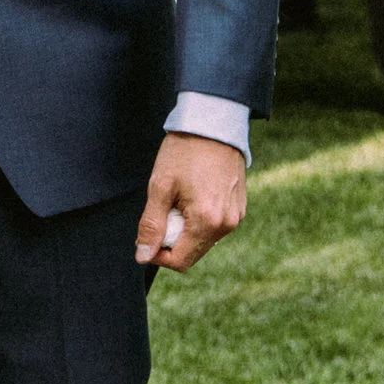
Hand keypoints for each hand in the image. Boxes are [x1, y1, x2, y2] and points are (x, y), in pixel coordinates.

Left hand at [135, 132, 246, 273]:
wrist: (214, 123)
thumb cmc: (185, 151)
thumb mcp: (160, 187)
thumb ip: (151, 226)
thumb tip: (143, 256)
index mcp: (207, 222)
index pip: (179, 261)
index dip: (157, 254)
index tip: (146, 235)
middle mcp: (226, 225)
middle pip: (192, 253)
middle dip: (171, 240)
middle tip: (162, 210)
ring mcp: (236, 217)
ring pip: (203, 241)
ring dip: (185, 230)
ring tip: (178, 200)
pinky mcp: (239, 208)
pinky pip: (214, 227)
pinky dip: (199, 221)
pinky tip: (193, 196)